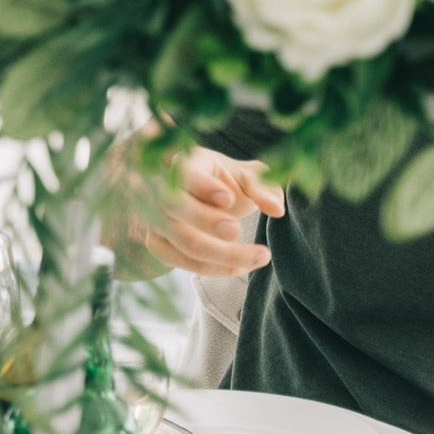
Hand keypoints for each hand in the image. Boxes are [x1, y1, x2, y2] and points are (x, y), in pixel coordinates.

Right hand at [133, 147, 285, 276]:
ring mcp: (156, 219)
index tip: (229, 199)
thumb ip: (263, 188)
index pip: (184, 173)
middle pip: (175, 207)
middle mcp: (162, 191)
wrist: (202, 200)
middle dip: (205, 221)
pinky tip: (241, 267)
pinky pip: (181, 262)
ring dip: (221, 254)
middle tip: (237, 231)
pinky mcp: (158, 243)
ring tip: (259, 256)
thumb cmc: (226, 184)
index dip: (203, 186)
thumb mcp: (248, 178)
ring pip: (182, 241)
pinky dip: (213, 268)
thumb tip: (276, 209)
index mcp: (186, 164)